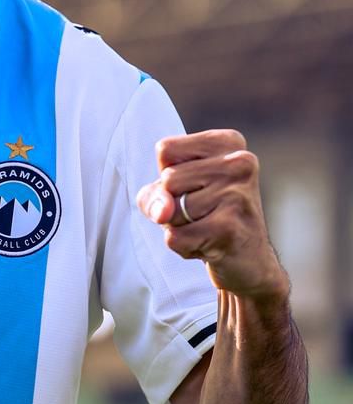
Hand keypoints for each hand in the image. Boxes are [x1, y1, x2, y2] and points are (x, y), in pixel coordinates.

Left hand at [136, 129, 287, 301]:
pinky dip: (183, 247)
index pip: (166, 149)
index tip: (196, 185)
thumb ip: (154, 194)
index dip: (168, 175)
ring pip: (170, 211)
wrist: (249, 260)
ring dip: (179, 227)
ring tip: (207, 228)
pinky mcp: (230, 228)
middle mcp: (240, 162)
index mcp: (228, 142)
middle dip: (173, 204)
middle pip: (167, 179)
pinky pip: (176, 238)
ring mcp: (238, 194)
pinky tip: (209, 246)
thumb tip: (162, 211)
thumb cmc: (206, 216)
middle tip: (204, 213)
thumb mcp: (173, 193)